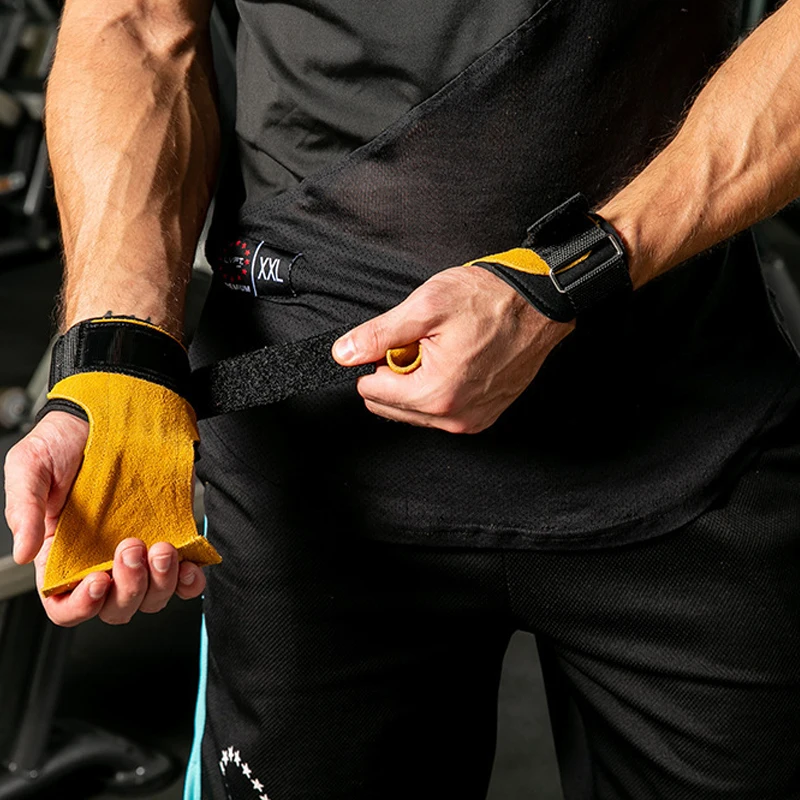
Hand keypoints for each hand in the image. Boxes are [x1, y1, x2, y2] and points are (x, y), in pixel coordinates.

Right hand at [4, 411, 205, 625]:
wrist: (110, 410)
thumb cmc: (65, 439)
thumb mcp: (29, 466)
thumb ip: (22, 509)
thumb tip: (22, 552)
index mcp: (60, 554)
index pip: (65, 605)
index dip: (80, 607)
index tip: (96, 583)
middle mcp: (99, 559)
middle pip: (115, 607)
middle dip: (128, 588)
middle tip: (131, 547)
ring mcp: (137, 550)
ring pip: (150, 596)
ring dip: (160, 582)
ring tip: (161, 548)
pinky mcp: (168, 535)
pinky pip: (183, 577)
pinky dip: (189, 581)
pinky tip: (189, 566)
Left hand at [332, 265, 573, 432]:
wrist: (540, 306)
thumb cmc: (490, 301)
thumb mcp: (425, 307)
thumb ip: (378, 335)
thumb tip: (343, 353)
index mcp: (434, 393)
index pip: (371, 391)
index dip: (377, 360)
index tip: (401, 341)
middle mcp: (453, 416)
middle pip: (390, 406)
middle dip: (397, 374)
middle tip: (423, 344)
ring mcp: (471, 421)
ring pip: (415, 411)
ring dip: (418, 383)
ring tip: (444, 350)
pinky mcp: (483, 417)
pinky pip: (441, 412)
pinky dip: (440, 390)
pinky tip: (458, 362)